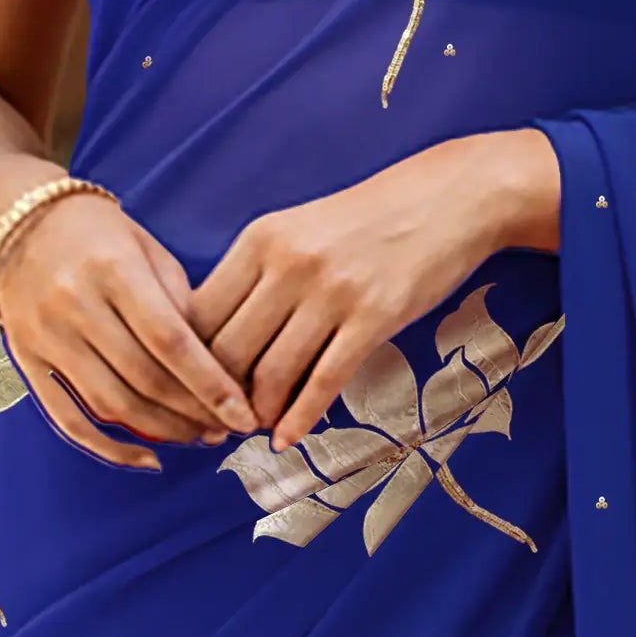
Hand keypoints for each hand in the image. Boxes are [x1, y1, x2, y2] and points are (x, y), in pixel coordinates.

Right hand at [0, 192, 258, 471]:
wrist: (17, 223)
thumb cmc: (98, 234)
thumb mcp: (148, 249)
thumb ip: (182, 303)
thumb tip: (221, 366)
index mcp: (114, 269)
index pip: (171, 341)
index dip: (211, 385)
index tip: (244, 413)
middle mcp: (75, 305)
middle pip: (144, 378)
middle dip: (194, 413)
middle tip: (228, 428)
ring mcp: (46, 337)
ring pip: (111, 404)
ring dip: (162, 430)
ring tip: (198, 435)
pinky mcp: (27, 361)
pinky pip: (68, 418)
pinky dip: (108, 447)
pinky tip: (146, 459)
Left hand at [186, 131, 560, 448]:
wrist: (449, 198)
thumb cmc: (369, 220)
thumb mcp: (299, 230)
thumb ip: (257, 277)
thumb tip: (217, 341)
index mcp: (260, 239)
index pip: (199, 314)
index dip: (186, 363)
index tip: (188, 391)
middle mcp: (288, 263)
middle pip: (228, 351)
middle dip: (216, 398)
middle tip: (215, 425)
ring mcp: (332, 291)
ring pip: (271, 373)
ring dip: (257, 413)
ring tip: (254, 431)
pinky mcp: (374, 317)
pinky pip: (324, 381)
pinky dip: (300, 419)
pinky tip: (289, 438)